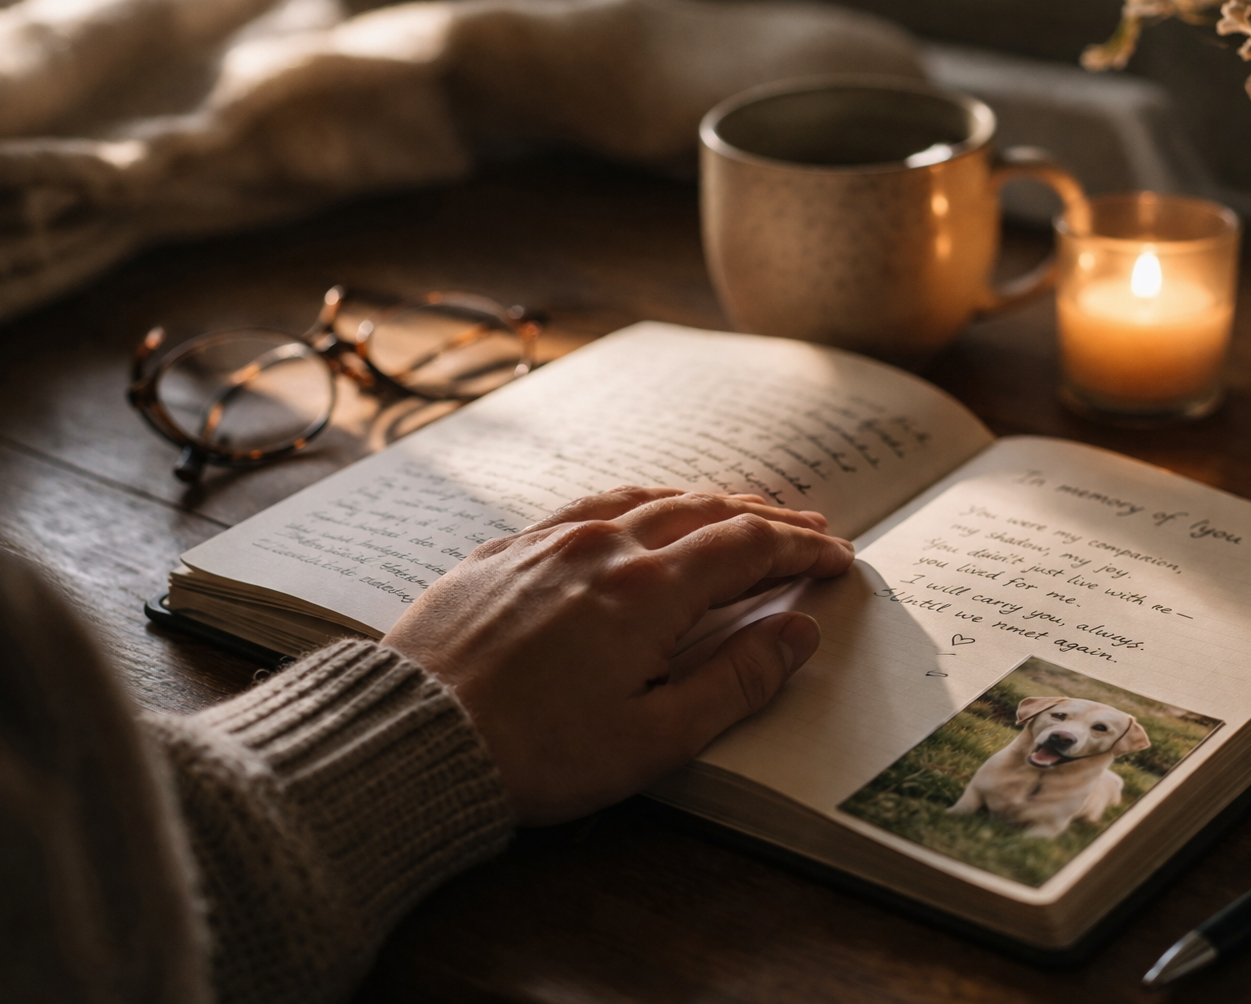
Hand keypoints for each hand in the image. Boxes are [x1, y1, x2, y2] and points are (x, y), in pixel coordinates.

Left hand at [383, 486, 854, 824]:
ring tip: (739, 508)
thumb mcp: (656, 738)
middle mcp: (602, 545)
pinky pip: (588, 505)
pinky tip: (641, 513)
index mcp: (648, 590)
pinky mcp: (504, 550)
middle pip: (704, 511)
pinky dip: (638, 503)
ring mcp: (548, 540)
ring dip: (704, 502)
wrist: (413, 739)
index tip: (836, 558)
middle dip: (765, 519)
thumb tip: (799, 632)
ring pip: (646, 498)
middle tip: (808, 529)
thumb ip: (738, 679)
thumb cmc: (536, 753)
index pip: (747, 548)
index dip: (800, 551)